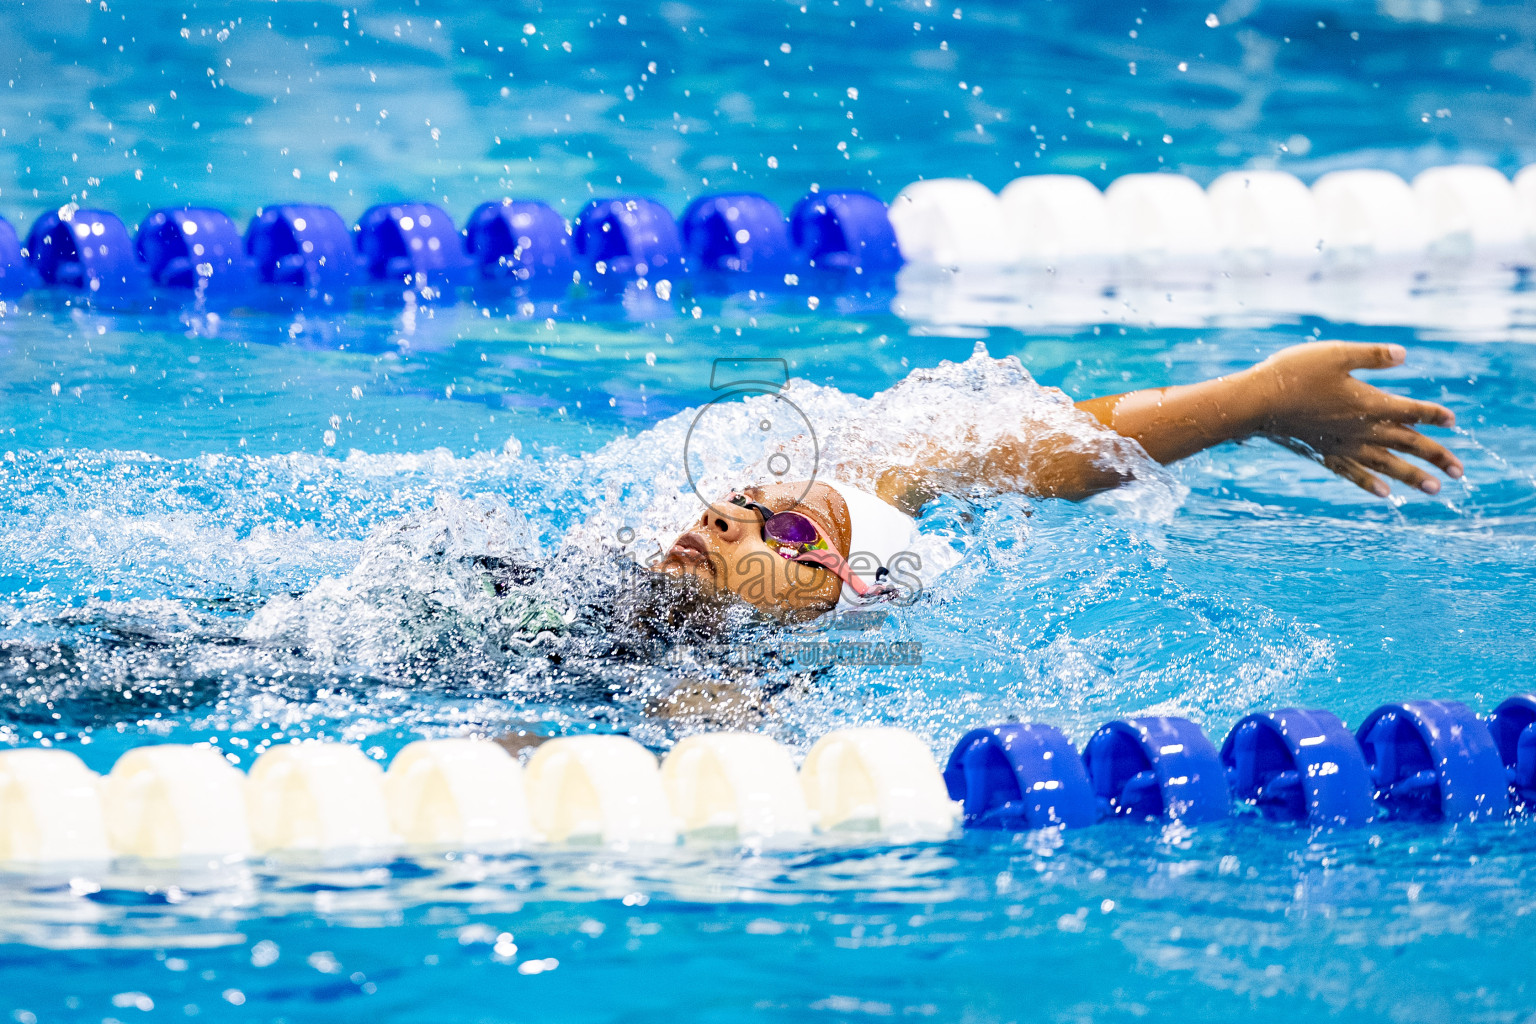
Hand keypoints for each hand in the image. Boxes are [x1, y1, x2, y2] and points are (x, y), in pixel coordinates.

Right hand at [1245, 341, 1461, 496]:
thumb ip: (1372, 355)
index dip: (1434, 415)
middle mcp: (1361, 430)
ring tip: (1435, 490)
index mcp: (1369, 403)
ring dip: (1413, 477)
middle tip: (1460, 473)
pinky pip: (1353, 473)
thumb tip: (1404, 354)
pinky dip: (1371, 484)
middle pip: (1407, 444)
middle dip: (1436, 457)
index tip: (1453, 421)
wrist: (1258, 403)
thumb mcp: (1337, 354)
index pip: (1411, 411)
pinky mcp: (1324, 453)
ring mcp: (1343, 445)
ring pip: (1386, 464)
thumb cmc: (1295, 373)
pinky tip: (1385, 494)